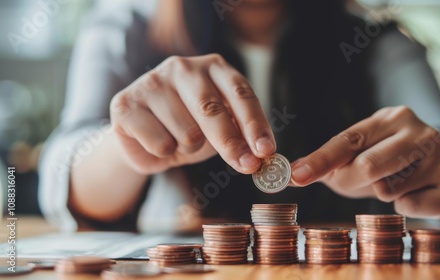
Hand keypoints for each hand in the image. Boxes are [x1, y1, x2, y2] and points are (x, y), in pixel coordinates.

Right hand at [110, 54, 275, 174]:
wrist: (143, 136)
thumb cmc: (189, 129)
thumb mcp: (220, 128)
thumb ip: (240, 135)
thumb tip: (259, 156)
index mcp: (213, 67)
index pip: (240, 93)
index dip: (255, 124)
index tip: (265, 151)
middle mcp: (182, 67)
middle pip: (212, 110)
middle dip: (232, 143)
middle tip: (246, 165)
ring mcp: (152, 82)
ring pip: (187, 133)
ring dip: (189, 148)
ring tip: (178, 140)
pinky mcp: (126, 104)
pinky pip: (160, 144)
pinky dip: (164, 153)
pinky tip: (155, 141)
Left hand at [290, 106, 439, 218]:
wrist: (436, 174)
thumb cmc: (387, 162)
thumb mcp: (358, 155)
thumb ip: (327, 164)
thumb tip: (291, 175)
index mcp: (389, 118)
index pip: (347, 141)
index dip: (320, 161)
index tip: (297, 176)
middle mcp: (417, 131)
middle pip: (368, 166)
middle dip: (350, 181)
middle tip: (350, 182)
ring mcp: (439, 157)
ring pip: (387, 190)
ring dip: (380, 193)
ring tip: (394, 182)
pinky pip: (409, 207)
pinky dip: (402, 207)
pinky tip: (413, 194)